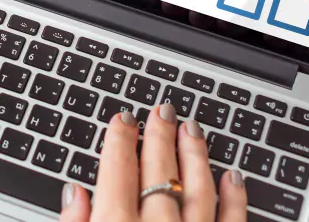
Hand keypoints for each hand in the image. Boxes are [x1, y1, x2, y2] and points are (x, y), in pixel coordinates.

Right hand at [59, 105, 246, 221]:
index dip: (119, 139)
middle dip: (159, 136)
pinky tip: (232, 176)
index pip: (117, 170)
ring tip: (191, 129)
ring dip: (195, 156)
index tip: (122, 119)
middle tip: (162, 110)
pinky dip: (234, 198)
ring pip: (198, 190)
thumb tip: (74, 195)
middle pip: (158, 171)